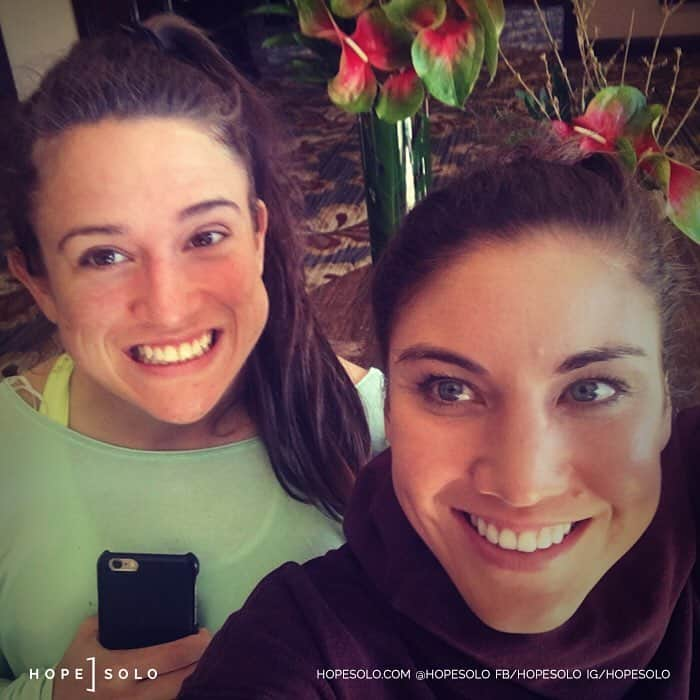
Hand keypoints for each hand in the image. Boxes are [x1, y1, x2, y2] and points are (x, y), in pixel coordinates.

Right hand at [52, 617, 210, 699]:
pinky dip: (178, 693)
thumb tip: (131, 601)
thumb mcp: (83, 640)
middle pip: (183, 681)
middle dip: (202, 662)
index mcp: (119, 671)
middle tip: (209, 648)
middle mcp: (130, 697)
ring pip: (177, 697)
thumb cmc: (73, 674)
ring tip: (200, 663)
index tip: (204, 633)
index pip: (170, 656)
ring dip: (192, 680)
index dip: (195, 644)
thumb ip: (107, 619)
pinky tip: (183, 679)